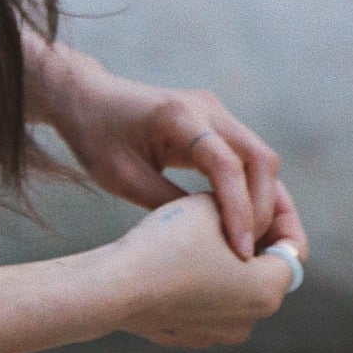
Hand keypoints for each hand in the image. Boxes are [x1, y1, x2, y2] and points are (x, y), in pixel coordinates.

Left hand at [30, 43, 307, 262]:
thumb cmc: (95, 136)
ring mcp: (214, 112)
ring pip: (261, 159)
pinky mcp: (215, 124)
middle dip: (266, 209)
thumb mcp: (122, 178)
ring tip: (261, 246)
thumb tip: (212, 243)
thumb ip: (167, 206)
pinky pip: (247, 159)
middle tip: (258, 255)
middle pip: (260, 159)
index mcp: (178, 116)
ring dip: (267, 201)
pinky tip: (249, 224)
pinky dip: (254, 190)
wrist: (86, 97)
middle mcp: (205, 107)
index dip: (240, 211)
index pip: (226, 165)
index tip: (242, 253)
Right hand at [113, 192, 298, 347]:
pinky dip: (199, 279)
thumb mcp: (208, 206)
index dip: (282, 211)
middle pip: (265, 268)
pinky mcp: (190, 336)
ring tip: (201, 227)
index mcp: (267, 289)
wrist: (117, 287)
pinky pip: (205, 302)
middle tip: (233, 202)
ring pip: (234, 286)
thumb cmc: (168, 243)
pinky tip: (174, 255)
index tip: (264, 187)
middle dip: (253, 233)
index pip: (294, 246)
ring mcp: (220, 333)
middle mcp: (251, 319)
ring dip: (226, 258)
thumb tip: (239, 211)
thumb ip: (236, 206)